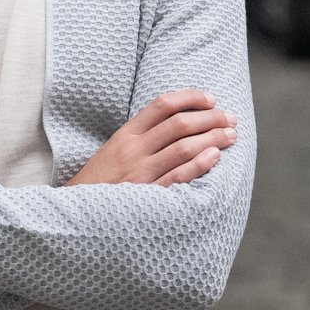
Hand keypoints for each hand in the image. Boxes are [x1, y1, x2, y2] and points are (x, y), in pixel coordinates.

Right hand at [66, 90, 236, 187]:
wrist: (79, 212)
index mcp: (126, 134)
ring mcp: (141, 172)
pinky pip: (178, 176)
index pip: (162, 105)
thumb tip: (181, 120)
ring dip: (212, 138)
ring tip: (230, 135)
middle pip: (179, 124)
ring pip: (183, 147)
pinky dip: (199, 164)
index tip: (212, 99)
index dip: (191, 97)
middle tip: (230, 118)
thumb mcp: (115, 149)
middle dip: (210, 118)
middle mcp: (134, 150)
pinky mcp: (148, 195)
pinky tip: (215, 156)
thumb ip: (142, 135)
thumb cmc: (102, 180)